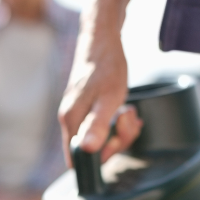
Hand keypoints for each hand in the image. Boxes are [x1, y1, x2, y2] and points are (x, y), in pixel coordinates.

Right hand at [59, 24, 142, 163]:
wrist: (102, 40)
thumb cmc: (107, 68)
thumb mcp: (108, 99)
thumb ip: (97, 126)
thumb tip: (87, 150)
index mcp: (71, 120)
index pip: (78, 159)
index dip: (100, 157)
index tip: (116, 140)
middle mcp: (70, 119)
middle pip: (91, 150)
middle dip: (116, 141)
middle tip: (129, 119)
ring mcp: (77, 114)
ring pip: (99, 138)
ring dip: (120, 131)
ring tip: (129, 111)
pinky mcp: (85, 108)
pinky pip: (101, 126)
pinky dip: (117, 123)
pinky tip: (125, 110)